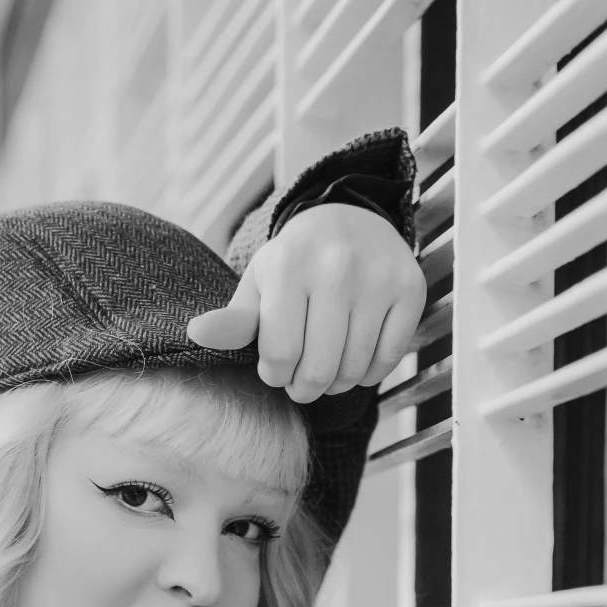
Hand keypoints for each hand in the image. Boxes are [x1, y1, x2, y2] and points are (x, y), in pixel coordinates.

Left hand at [185, 203, 425, 402]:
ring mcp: (378, 279)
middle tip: (299, 379)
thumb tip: (195, 335)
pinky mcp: (410, 290)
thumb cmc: (295, 263)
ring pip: (353, 370)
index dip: (274, 375)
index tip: (275, 368)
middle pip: (317, 370)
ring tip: (325, 366)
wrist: (349, 219)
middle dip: (303, 388)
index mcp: (290, 267)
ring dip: (335, 383)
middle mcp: (337, 269)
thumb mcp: (260, 285)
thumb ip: (233, 320)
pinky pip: (387, 361)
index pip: (279, 356)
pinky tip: (355, 356)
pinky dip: (368, 373)